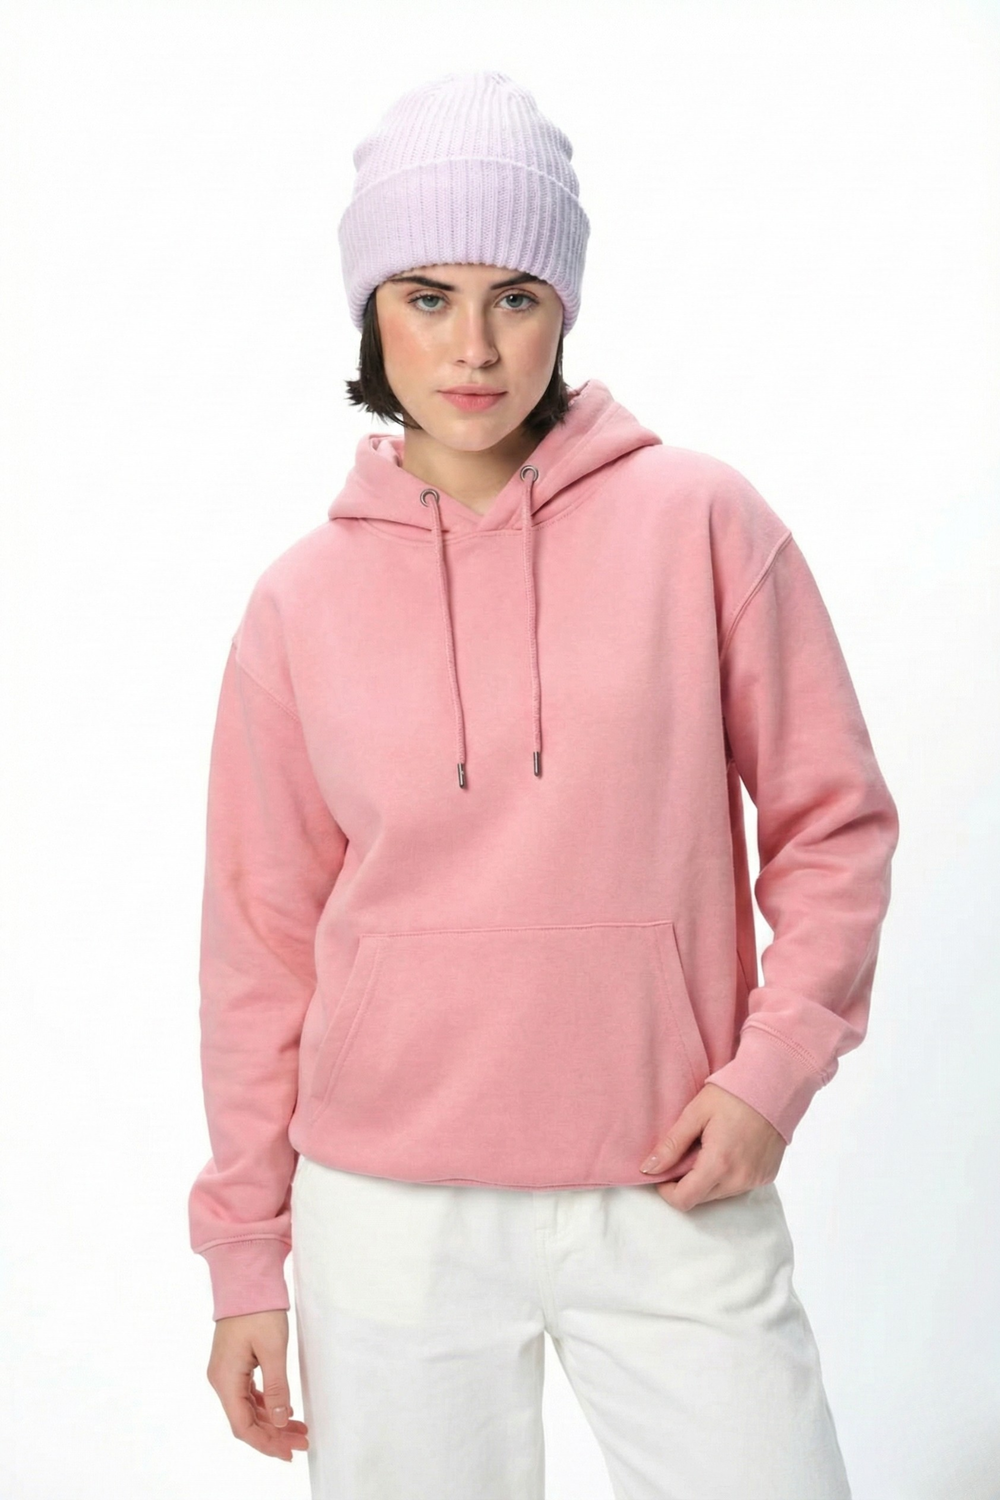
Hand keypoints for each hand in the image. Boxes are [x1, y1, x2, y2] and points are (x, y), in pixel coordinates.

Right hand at [206, 1309, 308, 1462]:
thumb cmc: (258, 1309)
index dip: (266, 1443)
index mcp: (225, 1380)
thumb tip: (280, 1421)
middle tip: (302, 1443)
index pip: (243, 1426)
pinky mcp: (234, 1363)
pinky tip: (284, 1409)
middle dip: (274, 1434)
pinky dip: (266, 1405)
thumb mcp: (273, 1349)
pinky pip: (248, 1393)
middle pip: (246, 1420)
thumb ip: (276, 1388)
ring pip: (248, 1408)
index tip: (289, 1452)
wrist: (246, 1278)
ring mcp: (226, 1371)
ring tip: (299, 1429)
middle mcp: (221, 1379)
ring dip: (272, 1420)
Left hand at [640, 1082, 786, 1209]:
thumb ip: (671, 1144)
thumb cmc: (732, 1094)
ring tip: (708, 1147)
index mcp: (718, 1164)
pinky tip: (727, 1149)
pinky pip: (738, 1186)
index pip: (684, 1200)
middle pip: (701, 1198)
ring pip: (719, 1193)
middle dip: (686, 1182)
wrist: (775, 1085)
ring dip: (707, 1179)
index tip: (663, 1171)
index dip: (667, 1191)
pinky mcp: (766, 1176)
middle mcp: (739, 1179)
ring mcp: (755, 1180)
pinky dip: (727, 1175)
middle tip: (686, 1152)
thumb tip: (648, 1168)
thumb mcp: (695, 1113)